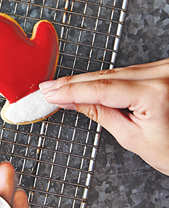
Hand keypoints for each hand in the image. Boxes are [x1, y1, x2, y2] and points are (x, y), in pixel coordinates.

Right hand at [39, 59, 168, 174]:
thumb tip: (74, 102)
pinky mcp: (162, 70)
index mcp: (156, 94)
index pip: (100, 89)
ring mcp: (163, 69)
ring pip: (114, 72)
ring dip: (86, 80)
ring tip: (61, 87)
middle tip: (49, 88)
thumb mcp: (134, 138)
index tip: (50, 93)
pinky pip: (126, 72)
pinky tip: (87, 83)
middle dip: (73, 83)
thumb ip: (101, 114)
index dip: (70, 91)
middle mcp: (162, 75)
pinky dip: (104, 79)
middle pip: (104, 76)